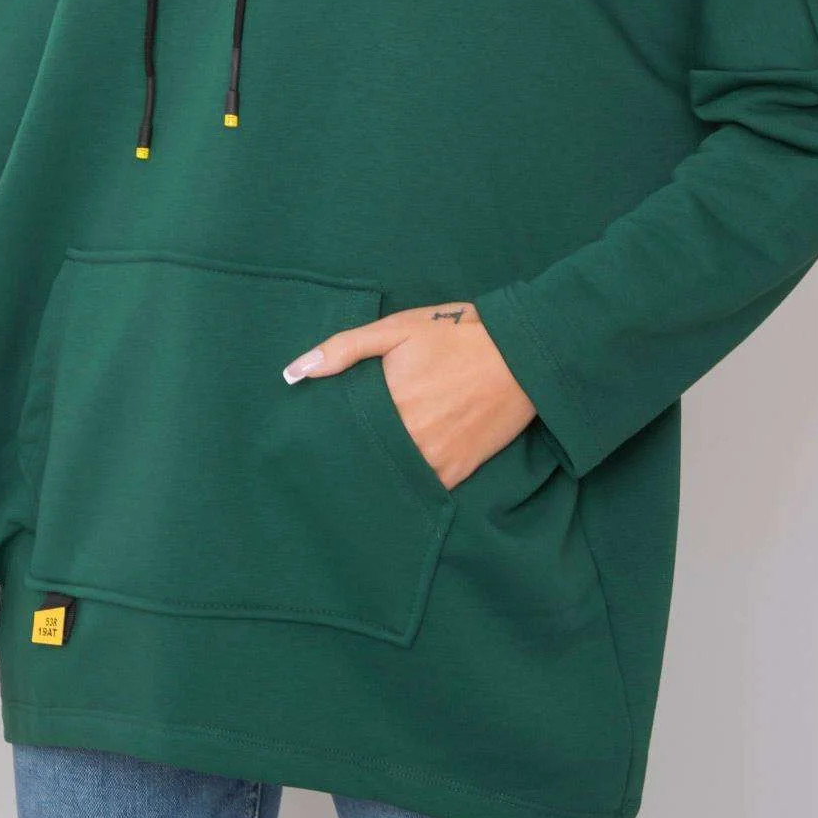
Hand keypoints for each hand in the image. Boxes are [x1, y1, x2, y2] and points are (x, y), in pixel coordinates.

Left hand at [282, 300, 537, 489]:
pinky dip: (410, 482)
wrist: (523, 355)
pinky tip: (399, 474)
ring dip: (378, 473)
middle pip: (365, 460)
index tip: (310, 441)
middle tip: (328, 461)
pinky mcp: (459, 470)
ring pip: (392, 477)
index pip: (341, 434)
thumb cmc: (456, 335)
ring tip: (362, 468)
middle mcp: (410, 438)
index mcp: (389, 403)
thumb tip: (295, 372)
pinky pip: (424, 488)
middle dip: (348, 459)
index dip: (326, 438)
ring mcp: (436, 458)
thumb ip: (344, 349)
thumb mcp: (398, 329)